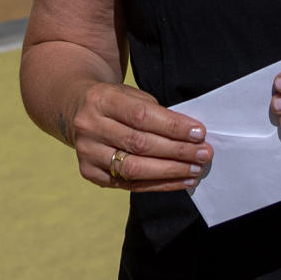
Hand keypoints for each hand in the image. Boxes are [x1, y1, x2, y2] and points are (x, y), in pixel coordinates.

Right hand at [68, 81, 208, 191]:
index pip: (142, 116)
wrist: (77, 109)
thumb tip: (191, 135)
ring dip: (170, 172)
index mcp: (102, 100)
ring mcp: (87, 152)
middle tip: (204, 155)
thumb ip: (155, 112)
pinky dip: (157, 185)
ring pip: (134, 168)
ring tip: (195, 171)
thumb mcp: (131, 94)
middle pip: (139, 144)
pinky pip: (128, 184)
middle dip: (177, 151)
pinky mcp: (89, 173)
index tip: (199, 133)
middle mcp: (90, 127)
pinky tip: (179, 181)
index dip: (173, 126)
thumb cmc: (116, 102)